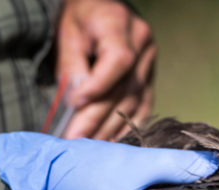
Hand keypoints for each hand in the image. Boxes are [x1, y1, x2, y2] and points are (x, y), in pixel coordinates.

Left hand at [55, 0, 155, 140]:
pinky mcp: (149, 80)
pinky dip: (127, 126)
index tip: (76, 104)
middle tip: (75, 140)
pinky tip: (111, 142)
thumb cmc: (80, 19)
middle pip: (124, 89)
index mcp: (121, 25)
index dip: (99, 85)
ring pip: (133, 102)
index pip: (118, 60)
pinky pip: (142, 108)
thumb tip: (75, 105)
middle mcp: (143, 45)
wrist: (100, 10)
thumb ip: (72, 67)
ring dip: (110, 128)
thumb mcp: (68, 33)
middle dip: (97, 117)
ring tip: (88, 146)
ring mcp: (150, 64)